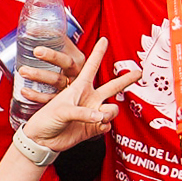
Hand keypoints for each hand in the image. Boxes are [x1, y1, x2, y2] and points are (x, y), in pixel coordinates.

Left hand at [19, 39, 137, 151]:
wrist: (42, 141)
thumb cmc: (46, 119)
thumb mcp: (62, 110)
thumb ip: (83, 112)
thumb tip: (101, 117)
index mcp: (79, 87)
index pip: (91, 66)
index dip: (98, 53)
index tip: (104, 39)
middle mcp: (88, 98)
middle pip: (112, 86)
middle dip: (126, 80)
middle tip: (139, 72)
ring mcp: (92, 113)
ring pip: (112, 110)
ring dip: (108, 113)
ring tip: (100, 118)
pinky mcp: (92, 128)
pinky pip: (106, 125)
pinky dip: (104, 126)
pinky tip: (97, 126)